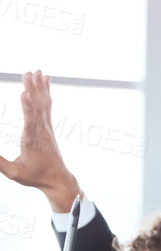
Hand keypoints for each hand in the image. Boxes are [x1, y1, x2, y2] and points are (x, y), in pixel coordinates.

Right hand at [0, 72, 80, 211]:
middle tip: (28, 73)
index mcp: (32, 141)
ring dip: (39, 87)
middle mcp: (41, 131)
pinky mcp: (48, 126)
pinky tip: (45, 79)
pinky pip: (47, 105)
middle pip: (37, 107)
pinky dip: (46, 92)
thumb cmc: (34, 176)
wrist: (56, 179)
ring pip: (43, 103)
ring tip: (36, 71)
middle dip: (32, 89)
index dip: (28, 107)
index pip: (30, 121)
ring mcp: (46, 127)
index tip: (24, 93)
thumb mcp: (13, 173)